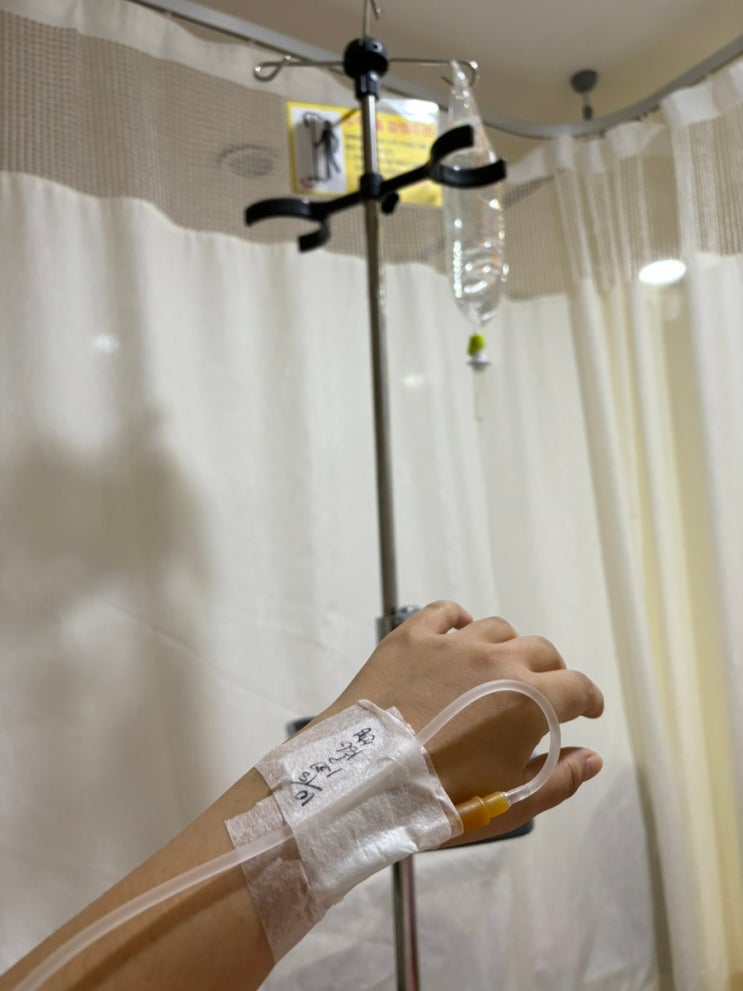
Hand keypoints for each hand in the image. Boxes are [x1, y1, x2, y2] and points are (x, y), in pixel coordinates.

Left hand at [314, 600, 603, 840]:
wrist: (366, 780)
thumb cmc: (444, 799)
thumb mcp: (511, 803)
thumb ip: (560, 779)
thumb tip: (592, 759)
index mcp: (530, 700)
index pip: (578, 687)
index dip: (590, 699)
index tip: (589, 710)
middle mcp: (498, 660)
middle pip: (541, 651)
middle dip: (552, 672)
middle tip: (543, 693)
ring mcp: (454, 643)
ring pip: (498, 629)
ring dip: (508, 647)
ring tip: (499, 668)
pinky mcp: (413, 636)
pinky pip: (446, 612)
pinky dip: (460, 619)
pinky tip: (461, 633)